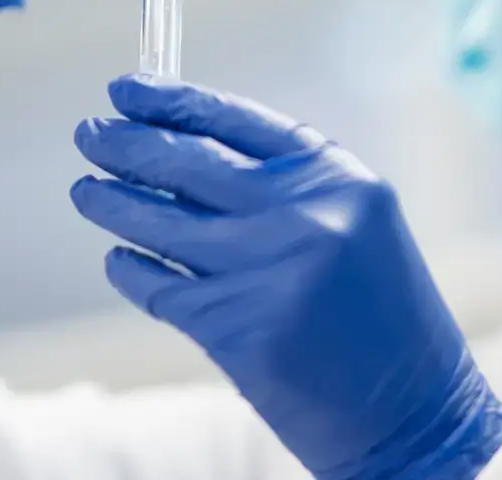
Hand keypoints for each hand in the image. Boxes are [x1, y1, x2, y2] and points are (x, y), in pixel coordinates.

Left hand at [71, 76, 501, 479]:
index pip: (233, 118)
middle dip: (125, 143)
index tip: (125, 88)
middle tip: (88, 133)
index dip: (171, 99)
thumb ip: (286, 186)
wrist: (416, 412)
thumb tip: (184, 148)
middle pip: (186, 162)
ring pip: (159, 224)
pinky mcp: (234, 329)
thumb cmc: (384, 314)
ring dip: (111, 201)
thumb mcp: (356, 224)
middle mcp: (300, 214)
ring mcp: (263, 271)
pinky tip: (118, 258)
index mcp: (335, 177)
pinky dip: (130, 270)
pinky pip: (160, 287)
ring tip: (85, 189)